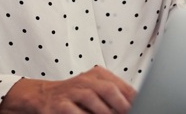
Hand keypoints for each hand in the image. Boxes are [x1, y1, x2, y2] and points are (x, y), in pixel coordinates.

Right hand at [0, 66, 135, 113]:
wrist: (43, 95)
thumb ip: (114, 94)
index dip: (132, 98)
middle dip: (120, 105)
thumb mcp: (95, 88)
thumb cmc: (74, 94)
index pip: (120, 85)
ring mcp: (72, 91)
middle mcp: (86, 80)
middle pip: (108, 89)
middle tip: (129, 113)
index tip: (143, 106)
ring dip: (105, 113)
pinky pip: (75, 112)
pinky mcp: (59, 105)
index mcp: (98, 75)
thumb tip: (136, 103)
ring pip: (93, 100)